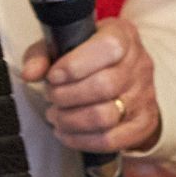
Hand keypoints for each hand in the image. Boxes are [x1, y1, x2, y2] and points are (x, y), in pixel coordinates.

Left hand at [22, 12, 158, 156]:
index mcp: (122, 36)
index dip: (75, 65)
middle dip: (67, 96)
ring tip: (55, 115)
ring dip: (71, 120)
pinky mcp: (143, 123)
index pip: (108, 48)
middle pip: (104, 86)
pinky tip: (66, 132)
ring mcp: (145, 95)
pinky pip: (111, 140)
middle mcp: (140, 64)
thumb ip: (42, 54)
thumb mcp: (63, 44)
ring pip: (105, 116)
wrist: (124, 78)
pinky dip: (81, 140)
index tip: (53, 76)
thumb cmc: (88, 58)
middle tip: (52, 96)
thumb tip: (30, 74)